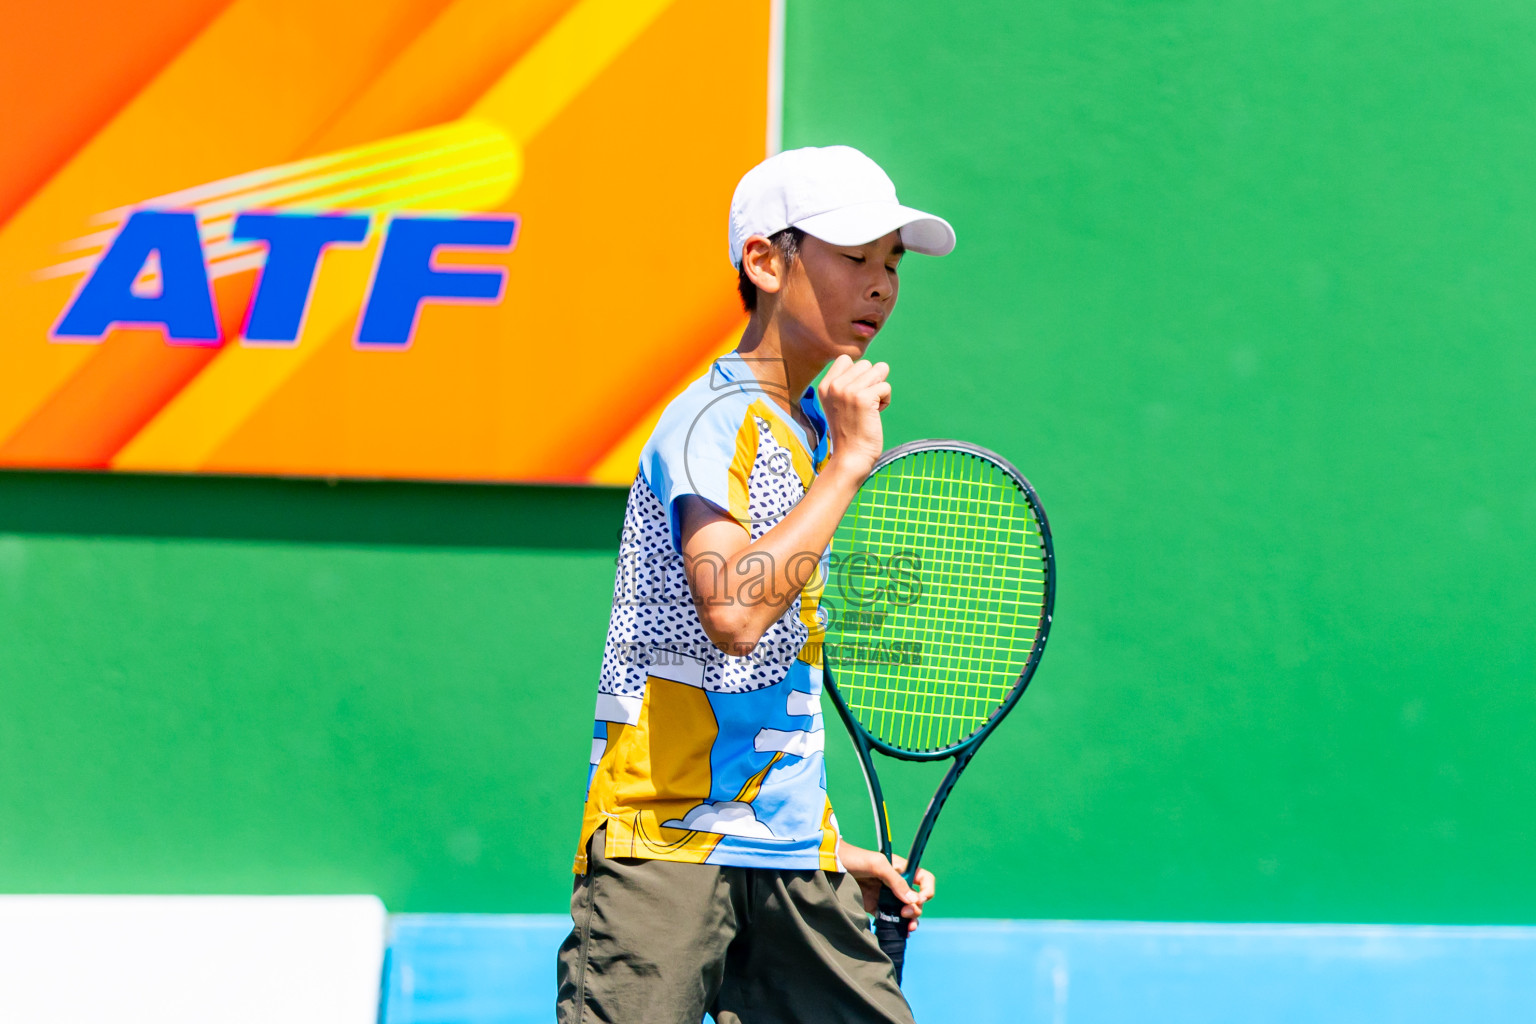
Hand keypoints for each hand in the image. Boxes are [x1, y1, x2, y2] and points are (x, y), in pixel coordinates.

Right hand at [818, 355, 890, 481]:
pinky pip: (886, 387)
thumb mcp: (838, 404)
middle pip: (866, 364)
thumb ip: (847, 383)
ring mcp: (847, 390)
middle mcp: (833, 385)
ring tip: (870, 408)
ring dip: (880, 389)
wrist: (850, 457)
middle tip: (863, 405)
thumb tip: (878, 367)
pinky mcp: (863, 398)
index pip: (846, 359)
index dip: (858, 374)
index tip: (855, 395)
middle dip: (871, 382)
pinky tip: (875, 414)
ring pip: (878, 370)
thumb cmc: (850, 432)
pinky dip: (886, 400)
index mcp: (824, 385)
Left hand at [837, 839, 935, 930]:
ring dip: (910, 921)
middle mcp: (897, 884)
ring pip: (906, 911)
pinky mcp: (876, 907)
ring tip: (907, 929)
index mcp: (901, 869)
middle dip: (916, 909)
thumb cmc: (855, 858)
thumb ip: (896, 881)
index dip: (927, 890)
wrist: (833, 865)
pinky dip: (897, 926)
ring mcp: (887, 896)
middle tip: (905, 913)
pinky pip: (891, 918)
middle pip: (917, 899)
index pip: (924, 879)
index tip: (919, 899)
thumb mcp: (877, 864)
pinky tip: (899, 932)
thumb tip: (913, 900)